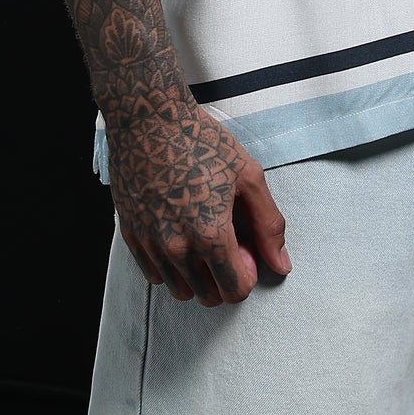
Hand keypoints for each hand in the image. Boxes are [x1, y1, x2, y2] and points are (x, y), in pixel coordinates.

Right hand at [107, 100, 291, 303]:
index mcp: (210, 234)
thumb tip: (282, 265)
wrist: (148, 118)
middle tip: (227, 239)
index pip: (235, 290)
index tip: (246, 246)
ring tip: (203, 236)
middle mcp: (177, 247)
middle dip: (225, 276)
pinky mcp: (131, 235)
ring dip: (199, 275)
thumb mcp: (247, 175)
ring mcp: (151, 244)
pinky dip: (172, 266)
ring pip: (181, 290)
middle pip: (209, 296)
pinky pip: (155, 275)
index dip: (248, 272)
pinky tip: (180, 233)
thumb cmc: (201, 140)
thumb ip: (268, 224)